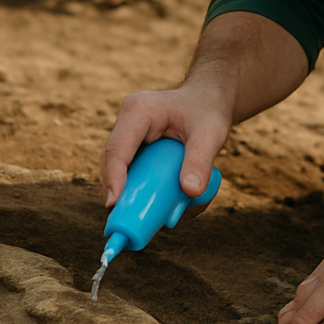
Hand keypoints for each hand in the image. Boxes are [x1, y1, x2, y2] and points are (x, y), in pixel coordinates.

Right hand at [102, 84, 233, 206]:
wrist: (208, 101)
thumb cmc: (208, 110)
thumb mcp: (211, 133)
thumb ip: (201, 161)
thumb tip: (191, 193)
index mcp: (139, 111)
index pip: (117, 148)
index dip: (113, 177)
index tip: (114, 204)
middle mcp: (128, 124)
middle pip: (112, 164)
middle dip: (120, 193)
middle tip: (127, 221)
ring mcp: (129, 138)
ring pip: (121, 172)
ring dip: (134, 195)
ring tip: (153, 215)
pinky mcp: (136, 151)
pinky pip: (134, 175)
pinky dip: (146, 192)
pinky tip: (166, 205)